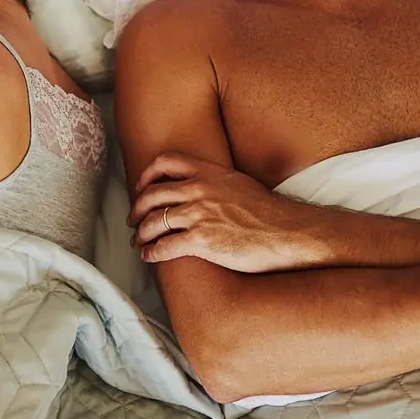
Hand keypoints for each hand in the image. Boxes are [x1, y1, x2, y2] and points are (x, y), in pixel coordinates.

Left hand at [128, 151, 312, 271]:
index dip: (146, 175)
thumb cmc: (267, 212)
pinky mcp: (200, 241)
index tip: (141, 187)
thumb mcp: (238, 182)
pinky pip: (164, 246)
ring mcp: (198, 214)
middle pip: (151, 194)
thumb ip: (215, 180)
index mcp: (208, 172)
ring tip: (139, 242)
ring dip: (141, 234)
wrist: (286, 232)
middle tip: (133, 221)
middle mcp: (198, 189)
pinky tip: (149, 257)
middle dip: (137, 210)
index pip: (165, 161)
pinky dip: (151, 253)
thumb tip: (201, 186)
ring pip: (152, 222)